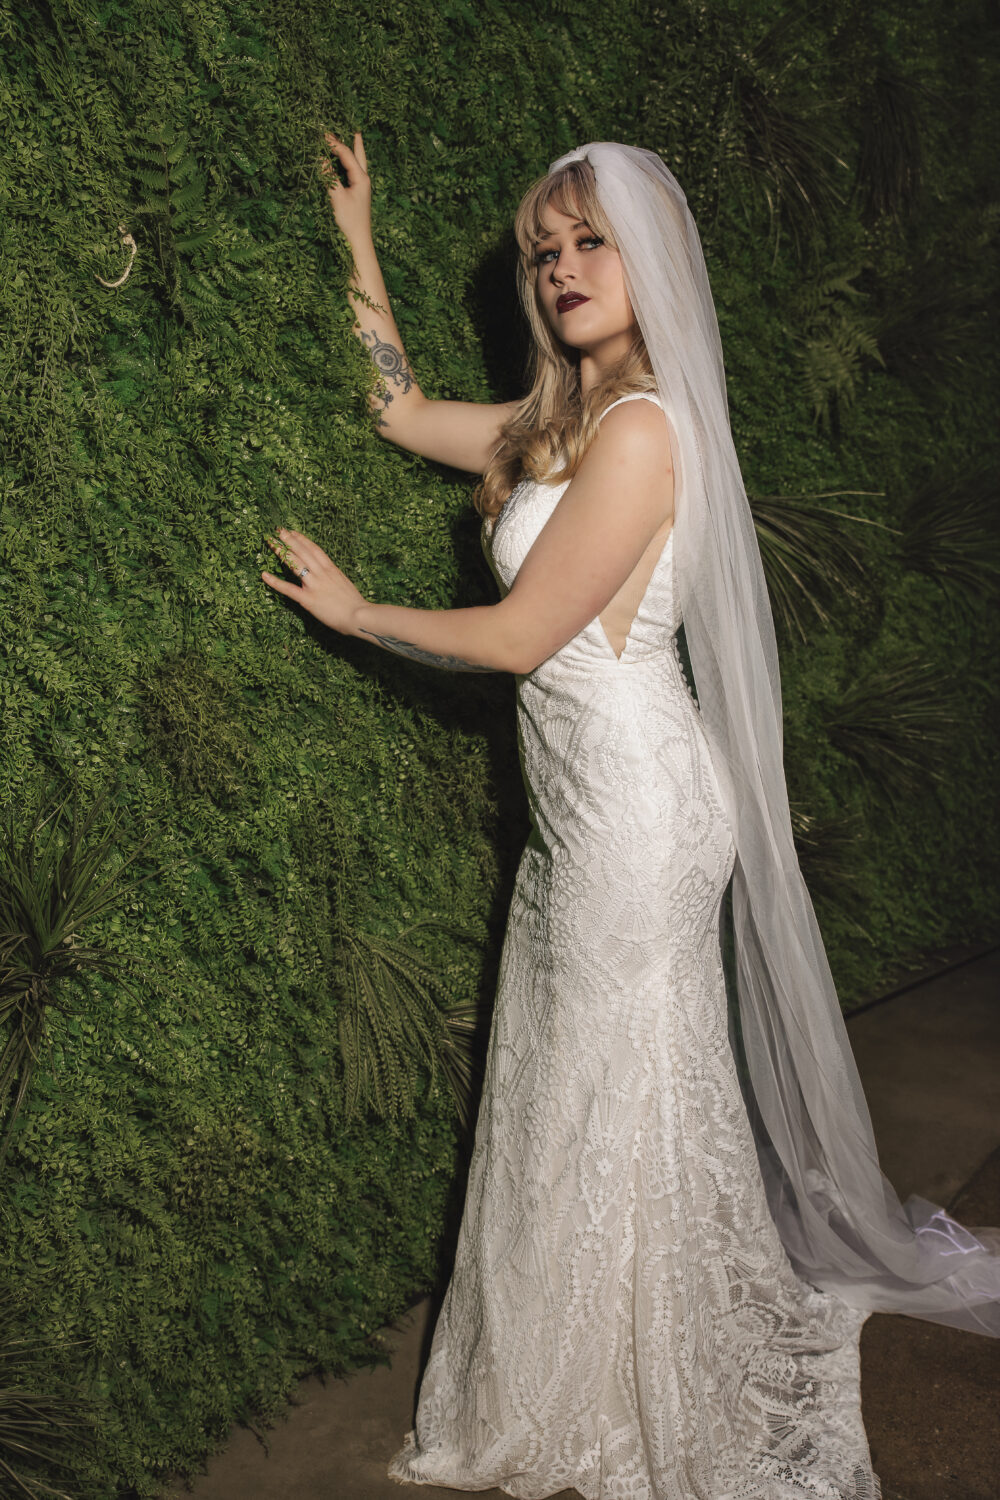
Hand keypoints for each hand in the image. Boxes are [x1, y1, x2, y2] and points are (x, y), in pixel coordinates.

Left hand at [262, 528, 367, 634]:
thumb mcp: (345, 584)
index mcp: (331, 569)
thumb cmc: (356, 604)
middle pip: (302, 552)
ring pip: (295, 564)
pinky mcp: (307, 599)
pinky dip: (275, 582)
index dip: (302, 540)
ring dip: (281, 552)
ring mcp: (314, 585)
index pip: (314, 549)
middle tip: (278, 530)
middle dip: (289, 540)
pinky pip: (288, 589)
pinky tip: (264, 575)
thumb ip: (334, 578)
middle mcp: (321, 573)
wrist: (359, 616)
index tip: (293, 532)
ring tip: (270, 543)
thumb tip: (328, 575)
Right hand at [320, 130, 372, 245]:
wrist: (358, 240)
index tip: (322, 134)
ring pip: (357, 162)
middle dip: (353, 141)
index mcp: (362, 178)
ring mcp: (361, 186)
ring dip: (352, 150)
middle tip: (351, 127)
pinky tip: (345, 161)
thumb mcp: (337, 197)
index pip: (347, 154)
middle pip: (358, 155)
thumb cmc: (349, 220)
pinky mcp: (357, 193)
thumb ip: (328, 176)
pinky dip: (347, 163)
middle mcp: (364, 180)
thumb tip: (320, 158)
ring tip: (352, 137)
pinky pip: (352, 172)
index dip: (334, 143)